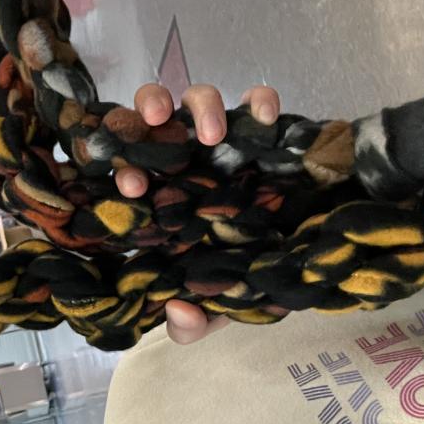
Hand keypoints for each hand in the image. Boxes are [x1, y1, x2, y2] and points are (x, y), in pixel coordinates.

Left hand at [112, 84, 280, 344]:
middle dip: (144, 117)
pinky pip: (257, 102)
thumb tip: (178, 312)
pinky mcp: (263, 134)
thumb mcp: (215, 312)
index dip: (122, 171)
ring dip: (200, 106)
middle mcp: (185, 163)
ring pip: (197, 99)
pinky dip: (260, 100)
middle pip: (149, 120)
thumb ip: (190, 324)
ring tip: (212, 135)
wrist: (301, 267)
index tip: (132, 187)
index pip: (128, 172)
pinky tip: (265, 118)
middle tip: (155, 131)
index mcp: (162, 199)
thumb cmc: (246, 282)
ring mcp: (223, 143)